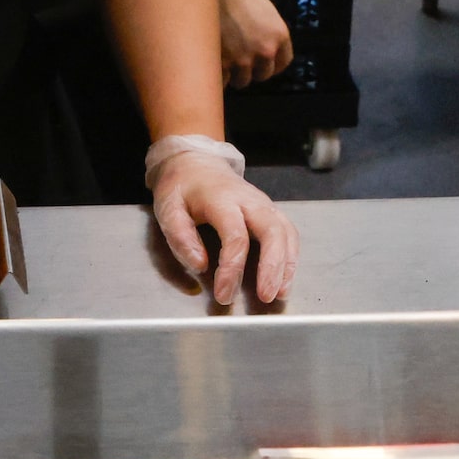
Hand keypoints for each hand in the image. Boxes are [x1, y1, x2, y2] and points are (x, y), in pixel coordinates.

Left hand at [151, 146, 297, 305]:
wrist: (195, 162)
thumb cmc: (181, 188)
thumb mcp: (168, 209)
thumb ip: (181, 238)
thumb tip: (200, 265)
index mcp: (221, 199)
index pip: (235, 236)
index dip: (232, 268)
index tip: (224, 293)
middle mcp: (249, 200)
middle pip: (272, 232)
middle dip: (272, 267)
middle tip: (266, 296)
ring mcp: (263, 203)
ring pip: (285, 232)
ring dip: (286, 265)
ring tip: (279, 293)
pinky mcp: (270, 210)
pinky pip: (288, 233)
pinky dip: (290, 257)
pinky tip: (284, 279)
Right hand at [216, 0, 293, 89]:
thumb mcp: (263, 10)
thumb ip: (268, 31)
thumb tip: (266, 47)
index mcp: (279, 35)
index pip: (283, 62)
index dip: (272, 65)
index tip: (263, 65)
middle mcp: (265, 50)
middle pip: (263, 74)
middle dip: (252, 70)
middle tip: (240, 62)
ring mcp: (243, 59)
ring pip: (242, 81)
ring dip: (234, 75)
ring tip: (224, 63)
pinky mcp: (223, 63)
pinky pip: (223, 80)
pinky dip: (217, 76)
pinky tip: (212, 66)